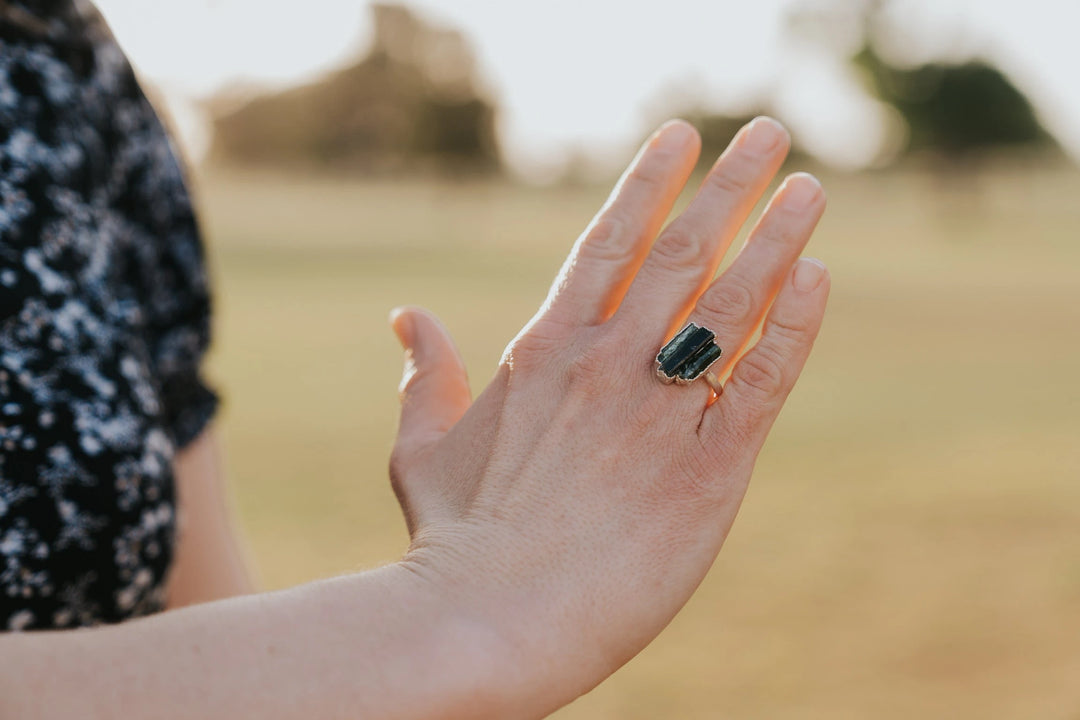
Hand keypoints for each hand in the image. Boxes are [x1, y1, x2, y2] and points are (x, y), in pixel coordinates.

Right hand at [388, 117, 828, 715]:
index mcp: (544, 351)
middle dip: (729, 185)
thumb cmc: (451, 543)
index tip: (682, 135)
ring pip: (730, 304)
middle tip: (770, 133)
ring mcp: (658, 414)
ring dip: (775, 238)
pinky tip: (817, 277)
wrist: (487, 624)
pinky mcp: (707, 473)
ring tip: (811, 189)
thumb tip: (407, 318)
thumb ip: (425, 377)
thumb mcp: (420, 449)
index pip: (607, 242)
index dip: (648, 182)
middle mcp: (607, 365)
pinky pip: (760, 382)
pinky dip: (793, 327)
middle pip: (680, 252)